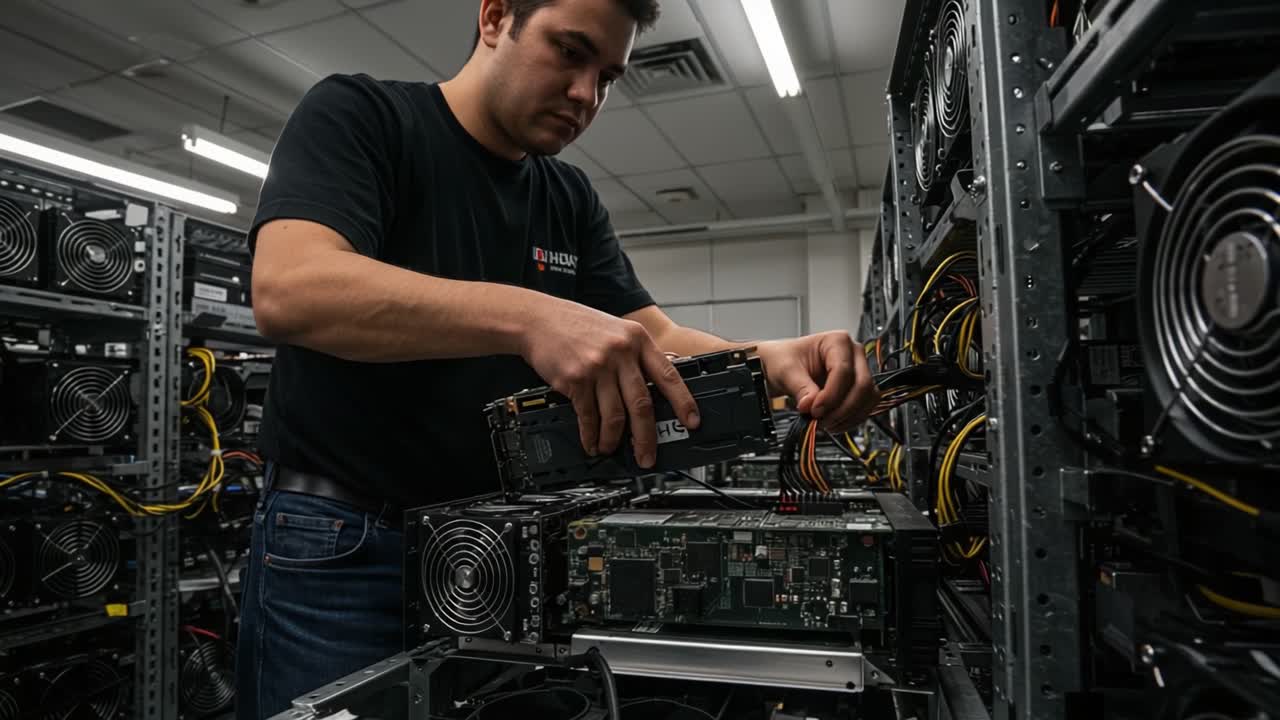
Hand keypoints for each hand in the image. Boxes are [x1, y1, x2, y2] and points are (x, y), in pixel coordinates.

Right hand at [520, 297, 700, 467]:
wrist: (539, 319)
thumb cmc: (578, 325)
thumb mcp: (617, 330)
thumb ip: (637, 355)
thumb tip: (658, 383)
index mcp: (637, 339)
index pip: (668, 375)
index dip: (683, 402)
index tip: (692, 422)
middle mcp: (620, 352)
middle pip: (642, 403)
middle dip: (646, 437)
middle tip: (647, 455)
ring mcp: (598, 366)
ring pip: (614, 415)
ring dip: (613, 439)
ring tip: (611, 448)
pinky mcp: (575, 379)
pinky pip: (588, 416)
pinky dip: (590, 435)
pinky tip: (591, 441)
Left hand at [755, 331, 879, 431]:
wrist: (782, 367)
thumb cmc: (784, 360)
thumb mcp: (786, 371)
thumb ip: (801, 388)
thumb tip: (812, 405)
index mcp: (837, 341)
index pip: (843, 370)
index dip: (831, 395)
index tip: (814, 410)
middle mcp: (854, 354)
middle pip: (862, 385)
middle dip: (842, 408)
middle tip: (820, 420)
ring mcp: (859, 371)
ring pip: (868, 398)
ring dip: (848, 416)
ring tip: (825, 423)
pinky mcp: (858, 389)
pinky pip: (865, 407)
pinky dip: (851, 419)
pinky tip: (833, 423)